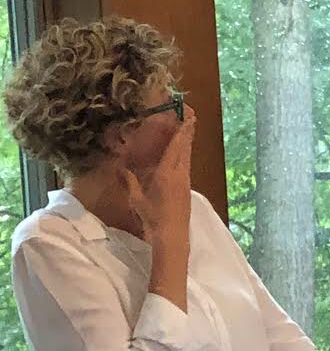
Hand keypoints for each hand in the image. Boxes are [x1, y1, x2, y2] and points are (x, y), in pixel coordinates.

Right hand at [125, 113, 194, 248]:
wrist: (173, 236)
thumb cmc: (153, 218)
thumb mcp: (137, 199)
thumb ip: (130, 181)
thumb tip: (120, 168)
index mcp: (168, 173)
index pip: (177, 146)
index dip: (182, 129)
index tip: (187, 114)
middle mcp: (180, 173)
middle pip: (186, 146)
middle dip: (187, 129)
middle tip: (188, 113)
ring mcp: (186, 181)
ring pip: (188, 155)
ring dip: (187, 140)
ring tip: (185, 126)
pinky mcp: (187, 188)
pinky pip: (186, 164)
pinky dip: (184, 152)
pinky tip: (181, 151)